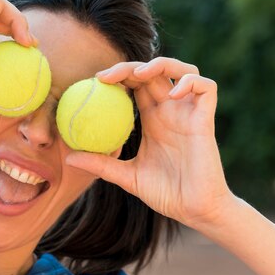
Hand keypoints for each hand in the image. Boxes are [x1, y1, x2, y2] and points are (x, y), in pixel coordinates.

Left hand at [65, 57, 233, 227]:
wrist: (195, 210)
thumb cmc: (165, 194)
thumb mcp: (126, 176)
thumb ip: (101, 165)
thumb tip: (68, 159)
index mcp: (153, 119)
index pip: (136, 86)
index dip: (118, 77)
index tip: (95, 82)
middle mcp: (171, 111)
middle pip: (153, 73)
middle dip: (130, 68)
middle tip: (105, 77)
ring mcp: (189, 112)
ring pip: (183, 70)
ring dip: (161, 65)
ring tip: (139, 75)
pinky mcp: (206, 119)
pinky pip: (206, 88)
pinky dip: (189, 82)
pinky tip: (172, 94)